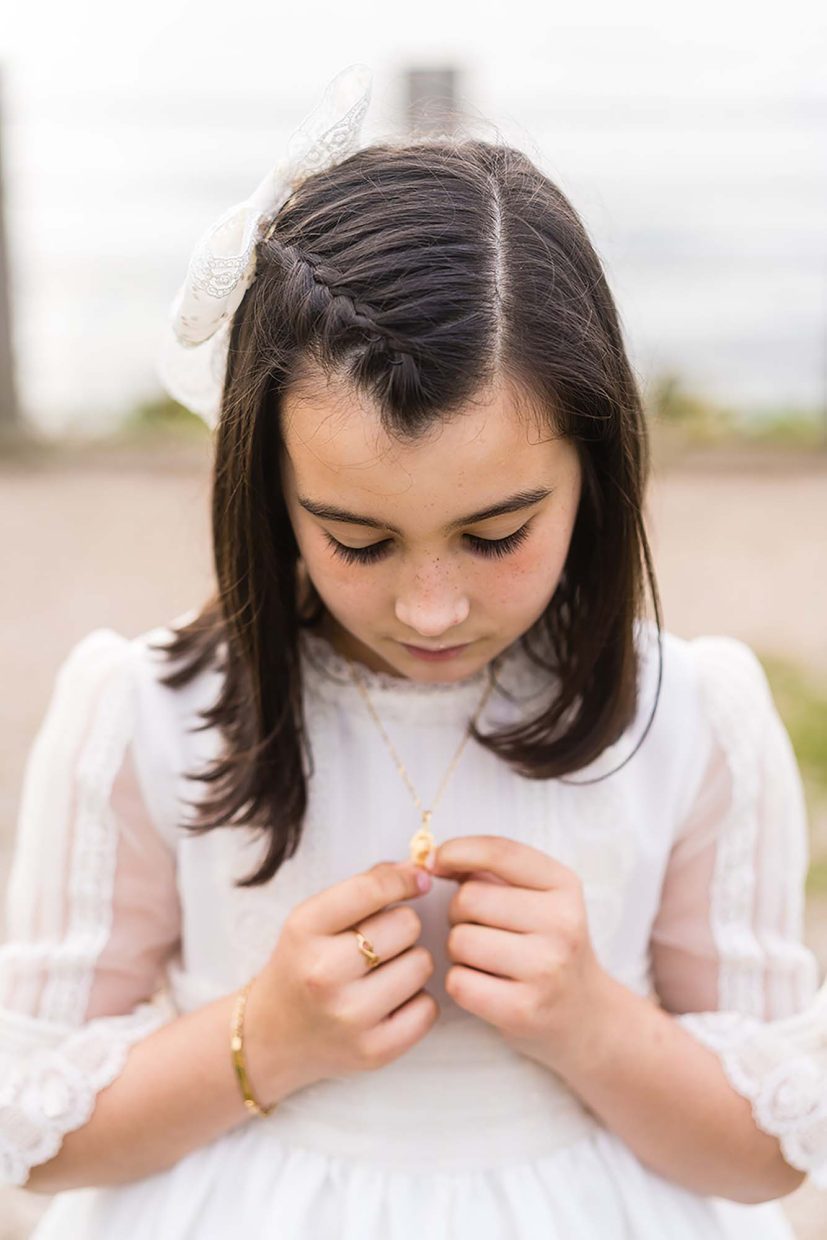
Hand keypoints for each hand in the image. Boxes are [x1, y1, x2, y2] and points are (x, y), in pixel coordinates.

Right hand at [245, 861, 437, 1102]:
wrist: (272, 1037)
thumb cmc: (301, 966)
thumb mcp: (312, 919)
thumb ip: (362, 889)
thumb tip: (419, 871)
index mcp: (304, 930)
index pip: (370, 890)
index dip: (404, 878)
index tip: (418, 879)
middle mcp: (324, 974)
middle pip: (407, 925)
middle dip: (401, 928)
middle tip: (380, 943)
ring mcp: (350, 1017)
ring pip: (422, 964)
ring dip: (411, 963)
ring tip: (382, 973)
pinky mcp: (374, 1051)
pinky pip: (428, 1008)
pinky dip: (416, 1001)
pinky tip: (390, 1002)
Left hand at [428, 835, 608, 1070]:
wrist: (585, 1014)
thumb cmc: (546, 946)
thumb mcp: (537, 897)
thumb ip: (489, 871)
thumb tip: (433, 858)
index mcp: (563, 886)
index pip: (499, 852)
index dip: (457, 851)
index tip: (436, 861)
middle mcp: (561, 924)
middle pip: (469, 898)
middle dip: (459, 912)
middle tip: (478, 928)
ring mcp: (546, 968)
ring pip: (459, 940)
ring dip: (458, 949)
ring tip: (483, 957)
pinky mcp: (524, 1010)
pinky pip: (458, 982)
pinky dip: (460, 982)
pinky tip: (484, 983)